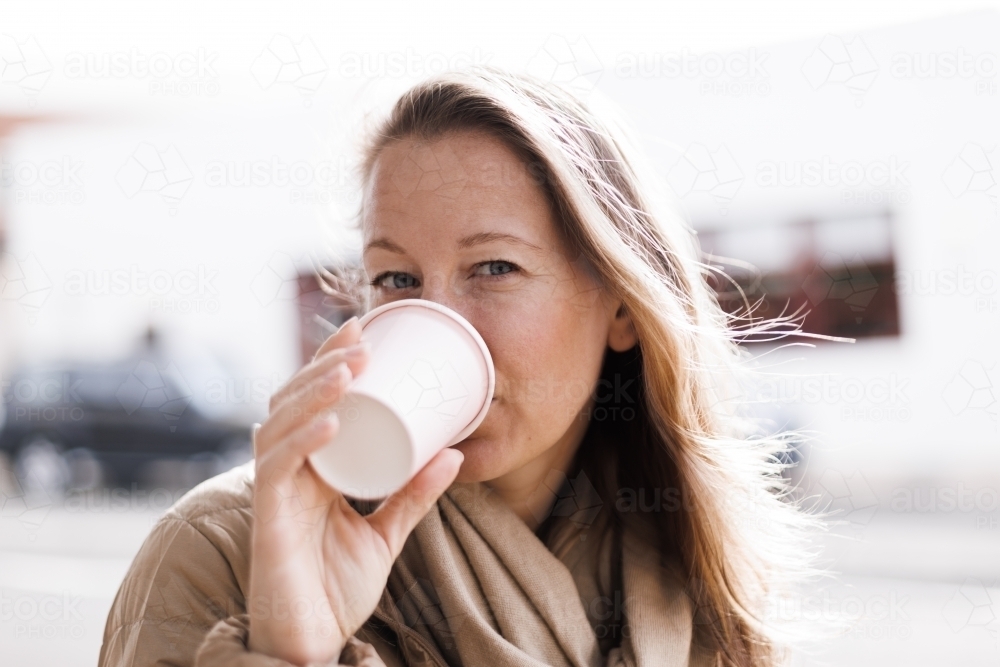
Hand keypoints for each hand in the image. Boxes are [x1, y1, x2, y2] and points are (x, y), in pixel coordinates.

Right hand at [247, 316, 463, 664]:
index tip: (364, 328)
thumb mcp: (385, 533)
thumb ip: (412, 495)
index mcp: (309, 469)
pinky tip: (329, 422)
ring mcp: (274, 495)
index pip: (312, 401)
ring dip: (314, 392)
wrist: (313, 644)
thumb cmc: (336, 588)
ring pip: (278, 426)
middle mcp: (286, 473)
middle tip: (361, 338)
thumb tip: (455, 453)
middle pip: (291, 402)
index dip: (331, 361)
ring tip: (349, 368)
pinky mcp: (268, 522)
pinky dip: (302, 443)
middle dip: (323, 364)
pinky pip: (276, 472)